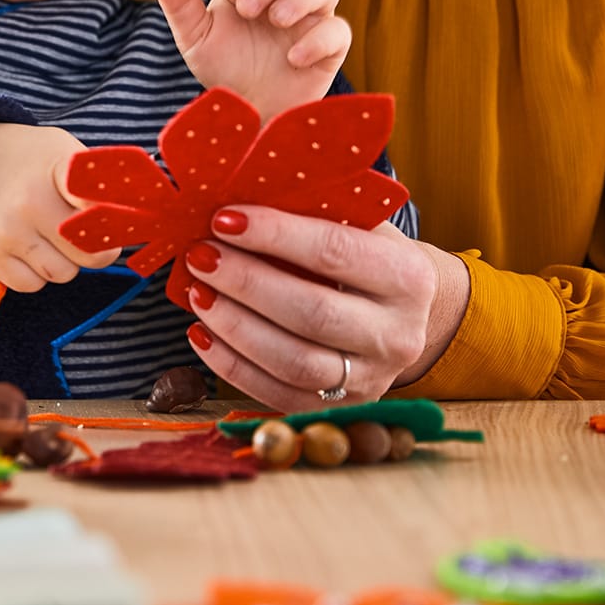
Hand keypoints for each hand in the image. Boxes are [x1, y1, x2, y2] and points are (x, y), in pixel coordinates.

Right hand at [0, 121, 120, 294]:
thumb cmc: (27, 158)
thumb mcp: (64, 150)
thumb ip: (99, 181)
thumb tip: (140, 216)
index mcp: (58, 170)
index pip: (103, 208)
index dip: (117, 220)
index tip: (120, 220)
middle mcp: (30, 203)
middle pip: (89, 255)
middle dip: (94, 248)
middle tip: (85, 233)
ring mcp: (5, 232)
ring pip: (61, 274)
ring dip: (63, 262)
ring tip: (48, 235)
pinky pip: (31, 285)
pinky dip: (35, 273)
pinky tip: (27, 247)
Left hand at [152, 0, 350, 119]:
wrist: (246, 115)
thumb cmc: (222, 70)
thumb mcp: (196, 40)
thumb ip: (181, 6)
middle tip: (248, 9)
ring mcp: (311, 18)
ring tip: (276, 20)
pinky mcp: (330, 47)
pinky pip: (339, 30)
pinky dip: (318, 39)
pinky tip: (292, 57)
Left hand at [180, 205, 469, 410]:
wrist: (406, 315)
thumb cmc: (366, 258)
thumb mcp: (358, 227)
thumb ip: (313, 213)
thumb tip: (237, 197)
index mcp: (407, 277)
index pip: (334, 252)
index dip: (274, 235)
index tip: (223, 219)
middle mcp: (396, 334)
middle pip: (311, 312)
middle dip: (246, 282)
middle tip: (201, 256)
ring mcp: (371, 378)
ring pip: (292, 361)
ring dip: (234, 326)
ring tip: (197, 293)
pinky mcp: (340, 408)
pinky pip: (278, 394)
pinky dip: (231, 366)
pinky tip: (202, 333)